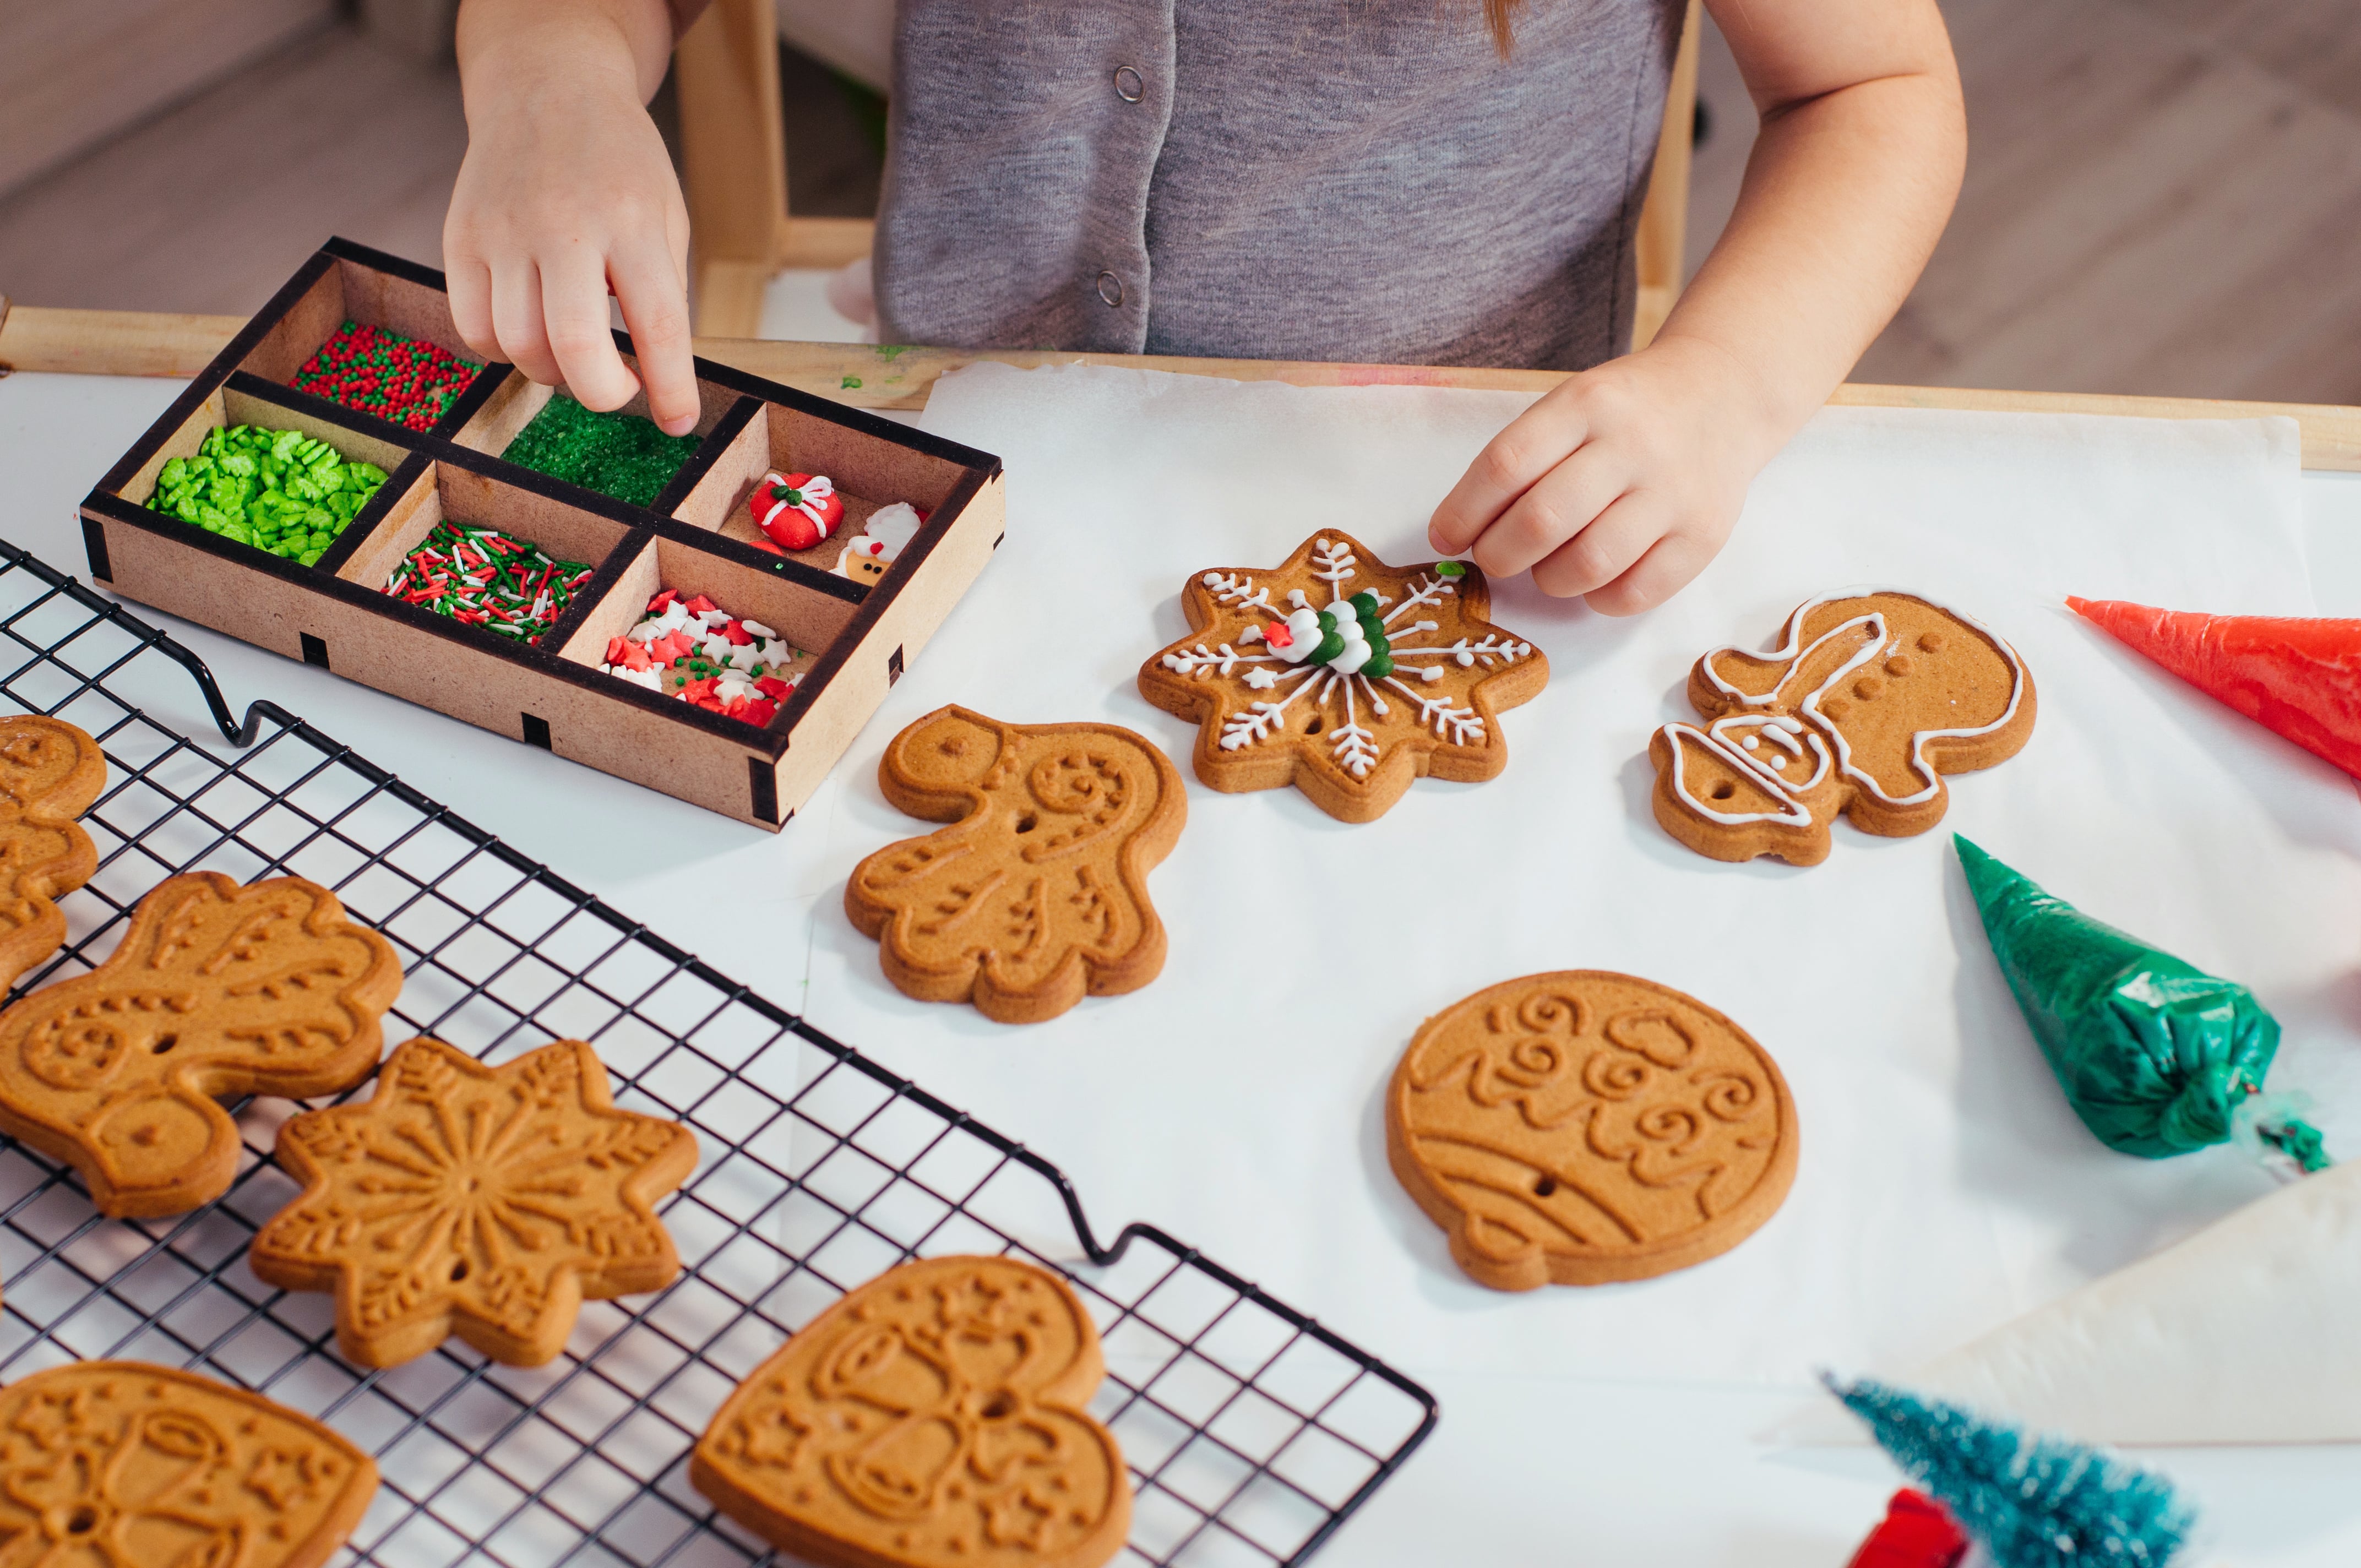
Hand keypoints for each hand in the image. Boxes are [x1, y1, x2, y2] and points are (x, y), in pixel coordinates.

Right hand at [444, 9, 697, 434]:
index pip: (657, 326)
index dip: (672, 389)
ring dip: (554, 372)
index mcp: (630, 220)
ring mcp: (502, 231)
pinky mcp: (460, 238)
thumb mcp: (665, 217)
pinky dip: (506, 351)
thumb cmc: (618, 163)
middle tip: (620, 387)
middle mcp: (562, 225)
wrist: (547, 87)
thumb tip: (661, 381)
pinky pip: (475, 330)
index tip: (679, 421)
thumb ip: (663, 295)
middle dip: (603, 393)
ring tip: (578, 350)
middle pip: (572, 347)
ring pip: (518, 347)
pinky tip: (532, 329)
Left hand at [1427, 336, 1786, 615]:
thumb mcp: (1572, 405)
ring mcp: (1674, 492)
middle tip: (1495, 557)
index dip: (1463, 512)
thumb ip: (1522, 459)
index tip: (1445, 537)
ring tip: (1547, 567)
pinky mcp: (1704, 535)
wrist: (1725, 394)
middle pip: (1542, 521)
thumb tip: (1458, 532)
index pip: (1506, 465)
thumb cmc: (1626, 412)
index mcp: (1587, 403)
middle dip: (1499, 554)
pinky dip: (1598, 599)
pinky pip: (1635, 593)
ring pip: (1587, 565)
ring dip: (1548, 580)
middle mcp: (1633, 445)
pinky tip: (1592, 579)